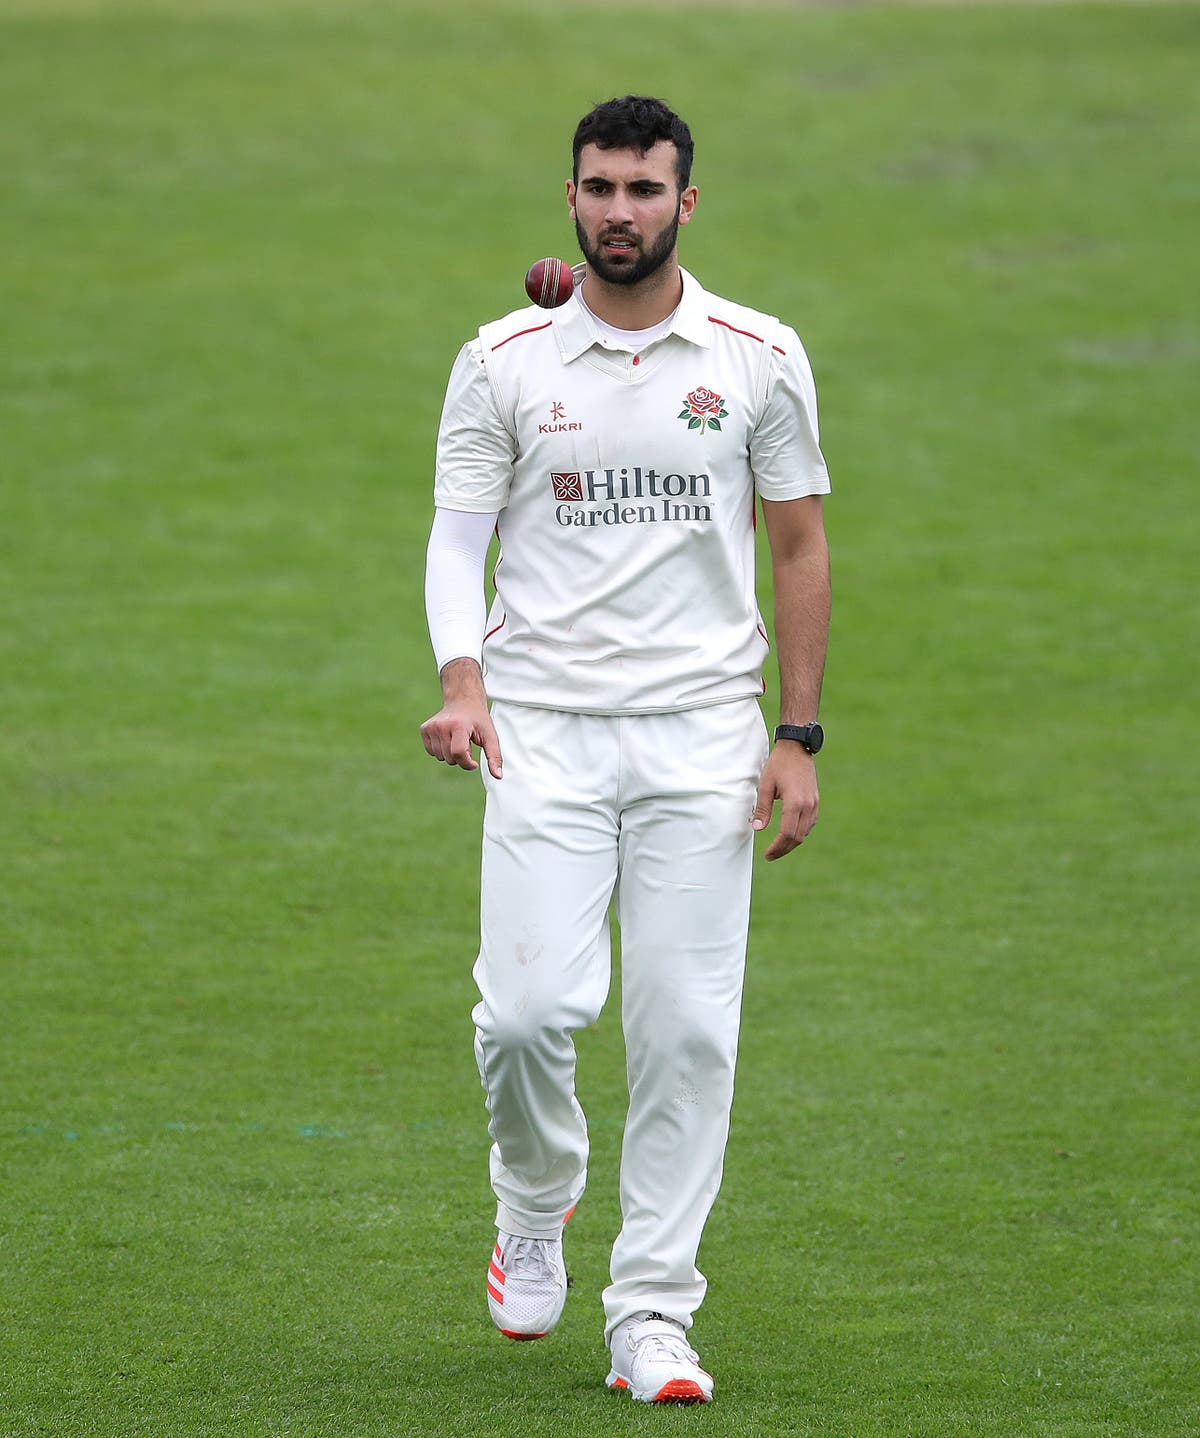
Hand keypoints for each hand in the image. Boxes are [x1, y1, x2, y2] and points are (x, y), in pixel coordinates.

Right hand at [419, 659, 502, 778]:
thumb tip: (498, 776)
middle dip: (461, 757)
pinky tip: (448, 738)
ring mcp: (431, 727)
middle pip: (450, 758)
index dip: (467, 763)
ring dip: (451, 754)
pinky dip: (441, 750)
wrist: (463, 700)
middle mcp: (442, 725)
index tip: (474, 762)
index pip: (459, 754)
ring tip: (457, 739)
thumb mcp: (490, 736)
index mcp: (458, 725)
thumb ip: (494, 756)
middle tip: (467, 742)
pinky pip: (431, 752)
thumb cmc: (478, 720)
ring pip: (440, 757)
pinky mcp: (424, 729)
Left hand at [752, 744, 818, 860]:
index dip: (777, 847)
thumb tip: (757, 828)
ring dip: (792, 842)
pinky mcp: (815, 801)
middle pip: (798, 837)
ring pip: (805, 832)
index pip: (787, 834)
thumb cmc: (779, 764)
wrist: (798, 748)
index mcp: (795, 803)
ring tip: (778, 847)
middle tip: (770, 855)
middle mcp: (808, 806)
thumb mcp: (766, 785)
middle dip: (784, 849)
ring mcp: (814, 804)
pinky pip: (809, 823)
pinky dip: (800, 832)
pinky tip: (789, 833)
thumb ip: (762, 808)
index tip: (767, 854)